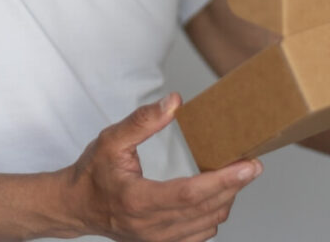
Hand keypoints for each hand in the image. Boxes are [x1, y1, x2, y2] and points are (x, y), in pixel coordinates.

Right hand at [65, 93, 261, 241]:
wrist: (76, 206)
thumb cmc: (93, 172)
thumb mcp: (111, 140)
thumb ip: (142, 121)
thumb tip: (174, 102)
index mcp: (137, 200)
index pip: (190, 193)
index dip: (223, 180)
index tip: (248, 166)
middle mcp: (150, 227)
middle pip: (206, 209)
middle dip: (235, 186)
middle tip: (253, 165)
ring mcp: (157, 240)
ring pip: (208, 224)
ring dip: (226, 200)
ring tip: (235, 176)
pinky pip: (199, 235)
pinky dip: (213, 215)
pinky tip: (217, 196)